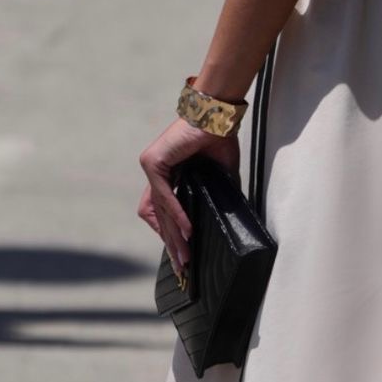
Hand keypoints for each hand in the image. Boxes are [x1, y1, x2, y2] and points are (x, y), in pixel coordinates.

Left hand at [138, 119, 240, 279]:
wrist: (217, 115)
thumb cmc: (219, 138)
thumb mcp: (218, 174)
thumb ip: (218, 195)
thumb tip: (230, 217)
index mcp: (167, 174)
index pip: (161, 210)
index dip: (169, 232)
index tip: (182, 252)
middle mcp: (155, 171)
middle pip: (157, 216)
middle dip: (171, 243)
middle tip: (183, 266)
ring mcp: (151, 167)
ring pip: (160, 210)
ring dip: (173, 235)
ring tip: (186, 256)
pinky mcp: (153, 163)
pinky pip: (165, 197)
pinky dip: (176, 215)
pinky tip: (187, 231)